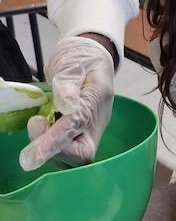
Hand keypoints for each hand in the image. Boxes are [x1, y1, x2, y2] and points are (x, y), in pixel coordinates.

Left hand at [19, 37, 113, 170]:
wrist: (90, 62)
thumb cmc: (84, 62)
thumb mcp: (76, 66)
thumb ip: (69, 84)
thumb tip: (66, 106)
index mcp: (97, 102)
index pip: (78, 128)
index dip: (56, 143)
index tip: (32, 154)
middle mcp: (94, 125)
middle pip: (79, 155)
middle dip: (52, 149)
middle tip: (37, 123)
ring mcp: (86, 134)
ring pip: (69, 158)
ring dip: (48, 148)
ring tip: (39, 122)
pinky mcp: (75, 138)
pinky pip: (62, 153)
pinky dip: (47, 146)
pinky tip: (43, 127)